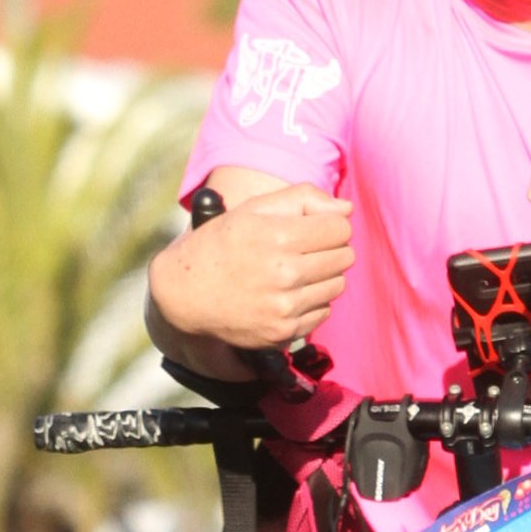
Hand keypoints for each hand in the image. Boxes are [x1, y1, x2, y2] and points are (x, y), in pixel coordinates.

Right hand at [150, 181, 352, 352]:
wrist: (184, 294)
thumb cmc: (221, 244)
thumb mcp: (253, 209)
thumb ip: (303, 199)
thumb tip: (346, 210)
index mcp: (279, 237)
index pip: (340, 229)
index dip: (329, 225)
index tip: (311, 229)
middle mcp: (285, 274)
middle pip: (344, 257)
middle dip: (329, 249)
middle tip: (302, 250)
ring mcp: (285, 307)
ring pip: (337, 286)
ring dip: (322, 277)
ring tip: (293, 272)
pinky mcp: (284, 332)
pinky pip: (323, 312)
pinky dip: (311, 302)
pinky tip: (286, 294)